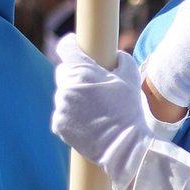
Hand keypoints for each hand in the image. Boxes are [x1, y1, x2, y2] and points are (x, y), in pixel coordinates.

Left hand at [52, 34, 152, 185]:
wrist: (124, 145)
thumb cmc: (129, 109)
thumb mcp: (131, 77)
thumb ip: (122, 58)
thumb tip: (116, 55)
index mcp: (82, 70)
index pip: (66, 47)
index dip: (71, 44)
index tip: (75, 45)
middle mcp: (67, 87)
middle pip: (63, 72)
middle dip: (75, 75)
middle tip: (93, 86)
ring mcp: (61, 107)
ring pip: (63, 94)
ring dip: (73, 97)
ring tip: (94, 108)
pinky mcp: (58, 125)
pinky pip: (62, 113)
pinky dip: (71, 115)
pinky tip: (87, 121)